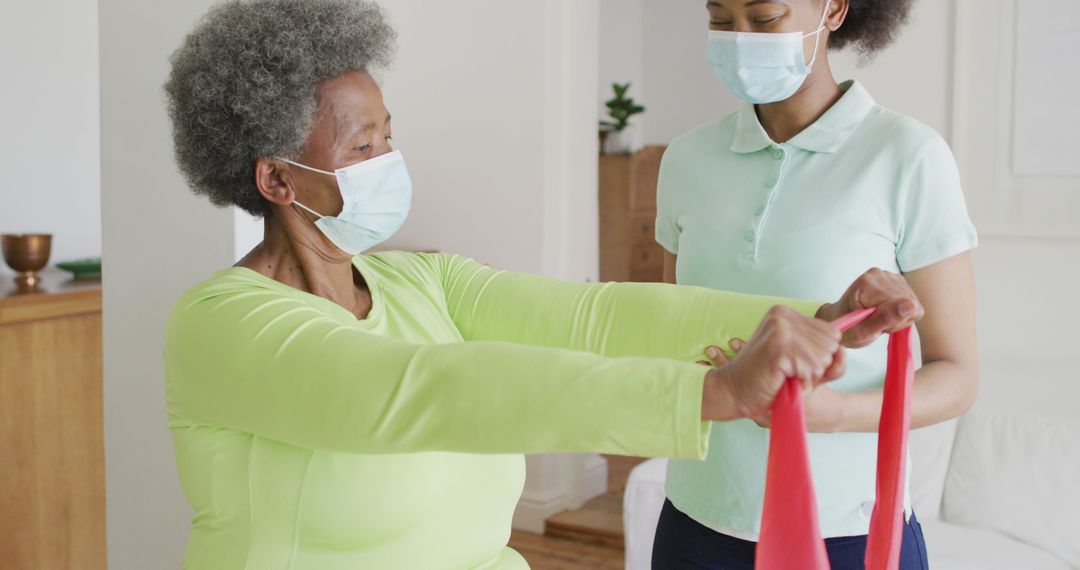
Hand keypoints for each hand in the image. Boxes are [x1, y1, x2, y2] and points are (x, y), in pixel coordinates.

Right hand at [701, 306, 844, 421]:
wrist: (734, 392)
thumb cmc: (770, 381)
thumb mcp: (808, 369)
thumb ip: (832, 363)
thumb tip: (842, 352)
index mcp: (787, 314)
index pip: (832, 334)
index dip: (819, 357)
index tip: (794, 363)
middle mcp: (783, 315)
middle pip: (831, 345)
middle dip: (815, 367)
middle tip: (788, 372)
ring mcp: (779, 329)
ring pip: (823, 359)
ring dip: (808, 377)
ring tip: (784, 377)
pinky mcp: (777, 347)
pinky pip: (811, 370)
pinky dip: (801, 383)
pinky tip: (782, 380)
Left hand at [817, 268, 924, 347]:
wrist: (841, 319)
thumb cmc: (847, 328)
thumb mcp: (863, 331)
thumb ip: (886, 318)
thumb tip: (909, 306)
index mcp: (868, 283)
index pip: (903, 307)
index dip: (894, 323)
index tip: (875, 325)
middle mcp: (879, 274)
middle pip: (909, 304)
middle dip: (895, 320)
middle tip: (875, 323)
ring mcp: (889, 276)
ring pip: (912, 304)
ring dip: (898, 317)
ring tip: (878, 318)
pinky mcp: (897, 281)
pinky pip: (913, 303)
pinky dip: (901, 313)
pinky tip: (885, 313)